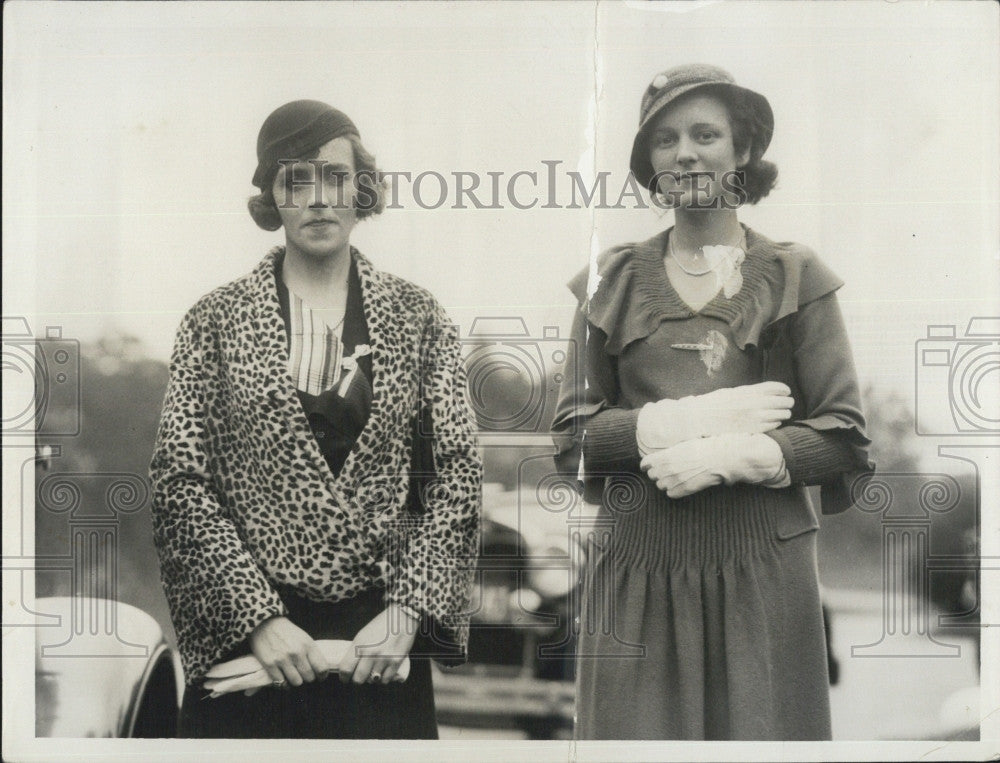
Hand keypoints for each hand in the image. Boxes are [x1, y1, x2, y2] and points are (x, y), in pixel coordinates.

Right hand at [247, 616, 329, 690]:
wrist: (265, 624)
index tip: (320, 677)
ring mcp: (283, 659)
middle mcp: (297, 653)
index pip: (322, 668)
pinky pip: (281, 683)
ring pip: (296, 682)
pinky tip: (283, 678)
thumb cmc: (287, 632)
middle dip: (308, 678)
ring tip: (293, 676)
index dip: (322, 676)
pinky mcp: (270, 665)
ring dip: (295, 681)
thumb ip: (311, 653)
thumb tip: (319, 670)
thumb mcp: (304, 638)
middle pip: (309, 677)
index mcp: (308, 645)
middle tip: (304, 675)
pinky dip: (283, 684)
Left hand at [339, 604, 417, 685]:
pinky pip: (385, 680)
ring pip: (372, 681)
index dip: (344, 677)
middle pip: (358, 679)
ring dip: (372, 678)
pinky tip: (383, 671)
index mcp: (359, 644)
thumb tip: (351, 667)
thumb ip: (356, 650)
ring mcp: (383, 658)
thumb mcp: (363, 634)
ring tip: (373, 671)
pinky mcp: (396, 662)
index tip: (345, 678)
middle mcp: (370, 652)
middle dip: (357, 680)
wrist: (402, 616)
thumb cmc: (381, 624)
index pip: (345, 669)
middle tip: (360, 676)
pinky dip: (383, 678)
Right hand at [636, 382, 793, 453]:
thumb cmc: (713, 405)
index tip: (786, 391)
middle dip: (786, 401)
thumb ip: (747, 393)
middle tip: (788, 402)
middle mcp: (753, 403)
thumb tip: (763, 393)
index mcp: (747, 391)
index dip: (783, 389)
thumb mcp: (730, 393)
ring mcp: (754, 417)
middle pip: (781, 400)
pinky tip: (774, 421)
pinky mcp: (752, 429)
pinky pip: (772, 425)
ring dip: (784, 412)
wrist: (699, 419)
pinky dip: (776, 422)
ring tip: (785, 412)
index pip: (774, 387)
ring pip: (780, 414)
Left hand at [641, 433, 785, 497]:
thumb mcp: (684, 445)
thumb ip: (670, 452)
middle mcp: (666, 468)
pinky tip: (682, 485)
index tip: (651, 466)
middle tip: (669, 471)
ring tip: (677, 477)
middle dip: (658, 474)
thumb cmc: (705, 447)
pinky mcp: (684, 489)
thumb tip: (663, 456)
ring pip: (660, 486)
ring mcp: (675, 480)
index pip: (645, 464)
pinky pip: (671, 494)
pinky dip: (675, 491)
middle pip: (652, 476)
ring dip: (666, 483)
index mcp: (665, 455)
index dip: (648, 465)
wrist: (721, 457)